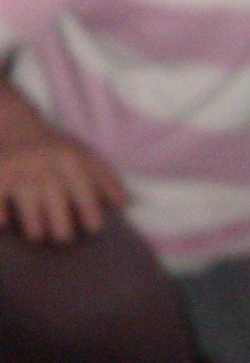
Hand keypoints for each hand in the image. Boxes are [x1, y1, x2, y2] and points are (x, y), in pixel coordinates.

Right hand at [0, 137, 127, 243]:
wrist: (15, 125)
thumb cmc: (56, 150)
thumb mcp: (84, 156)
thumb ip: (105, 179)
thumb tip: (125, 204)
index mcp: (69, 158)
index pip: (83, 186)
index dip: (90, 208)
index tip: (95, 228)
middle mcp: (43, 162)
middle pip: (55, 196)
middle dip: (61, 223)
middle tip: (65, 238)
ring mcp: (18, 169)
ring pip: (27, 201)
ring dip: (34, 223)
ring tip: (39, 235)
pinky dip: (1, 213)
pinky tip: (5, 224)